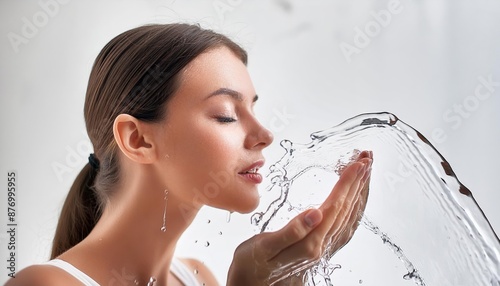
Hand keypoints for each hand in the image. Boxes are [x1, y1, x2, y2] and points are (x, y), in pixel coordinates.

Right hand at [227, 151, 372, 285]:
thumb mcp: (264, 247)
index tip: (356, 164)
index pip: (334, 207)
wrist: (249, 285)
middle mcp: (321, 246)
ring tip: (364, 172)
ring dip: (357, 192)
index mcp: (310, 243)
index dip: (346, 184)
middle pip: (345, 208)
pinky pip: (342, 223)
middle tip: (367, 159)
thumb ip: (291, 232)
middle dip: (357, 182)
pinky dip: (351, 207)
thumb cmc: (252, 265)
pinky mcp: (317, 247)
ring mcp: (321, 247)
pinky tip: (352, 199)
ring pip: (347, 215)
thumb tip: (315, 212)